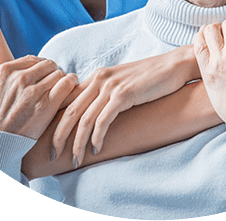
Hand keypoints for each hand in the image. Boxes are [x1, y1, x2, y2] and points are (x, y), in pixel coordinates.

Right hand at [0, 55, 77, 140]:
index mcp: (5, 71)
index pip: (33, 60)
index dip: (40, 69)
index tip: (43, 79)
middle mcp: (19, 77)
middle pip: (48, 65)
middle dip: (53, 74)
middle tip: (55, 85)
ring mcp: (33, 90)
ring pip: (59, 73)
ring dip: (63, 81)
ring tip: (63, 90)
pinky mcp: (47, 104)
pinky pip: (67, 83)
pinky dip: (72, 84)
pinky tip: (71, 91)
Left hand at [52, 46, 196, 166]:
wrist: (174, 65)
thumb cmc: (151, 78)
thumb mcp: (123, 83)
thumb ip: (107, 94)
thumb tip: (93, 115)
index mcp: (97, 76)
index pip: (67, 98)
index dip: (55, 119)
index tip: (50, 139)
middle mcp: (100, 78)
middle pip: (70, 110)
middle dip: (58, 135)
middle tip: (53, 154)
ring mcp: (111, 85)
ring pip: (84, 118)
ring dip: (77, 142)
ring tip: (75, 160)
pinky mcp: (124, 94)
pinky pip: (103, 120)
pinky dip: (96, 138)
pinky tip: (96, 149)